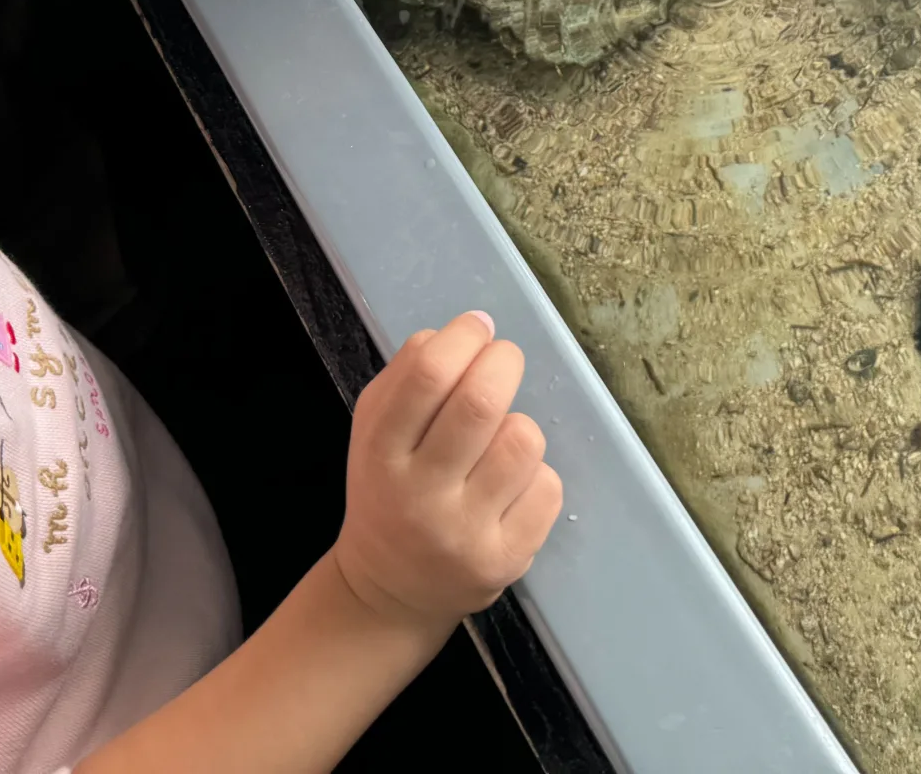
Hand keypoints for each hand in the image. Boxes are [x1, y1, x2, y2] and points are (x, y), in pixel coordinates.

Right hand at [332, 312, 562, 627]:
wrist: (390, 591)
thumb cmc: (389, 492)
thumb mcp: (373, 431)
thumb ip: (407, 374)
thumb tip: (472, 329)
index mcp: (381, 453)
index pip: (428, 375)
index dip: (464, 337)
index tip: (477, 330)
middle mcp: (420, 495)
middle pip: (481, 402)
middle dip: (503, 363)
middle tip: (502, 361)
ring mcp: (465, 533)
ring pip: (523, 440)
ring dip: (519, 424)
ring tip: (500, 439)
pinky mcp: (505, 560)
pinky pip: (547, 486)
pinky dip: (535, 474)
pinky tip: (510, 488)